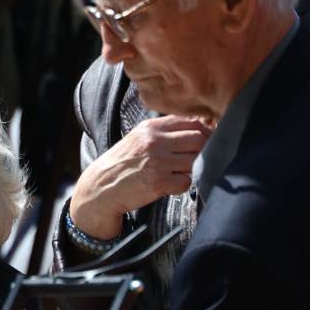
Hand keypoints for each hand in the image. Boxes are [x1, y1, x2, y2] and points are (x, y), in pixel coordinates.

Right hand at [68, 114, 212, 239]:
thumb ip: (165, 130)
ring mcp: (158, 162)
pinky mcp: (159, 182)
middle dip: (204, 150)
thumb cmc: (123, 162)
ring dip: (193, 168)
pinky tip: (170, 184)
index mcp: (151, 127)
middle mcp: (155, 141)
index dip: (206, 132)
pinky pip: (187, 182)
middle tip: (199, 158)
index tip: (208, 141)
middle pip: (199, 140)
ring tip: (179, 172)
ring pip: (196, 160)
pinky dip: (183, 185)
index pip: (191, 122)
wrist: (101, 187)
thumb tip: (199, 127)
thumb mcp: (139, 137)